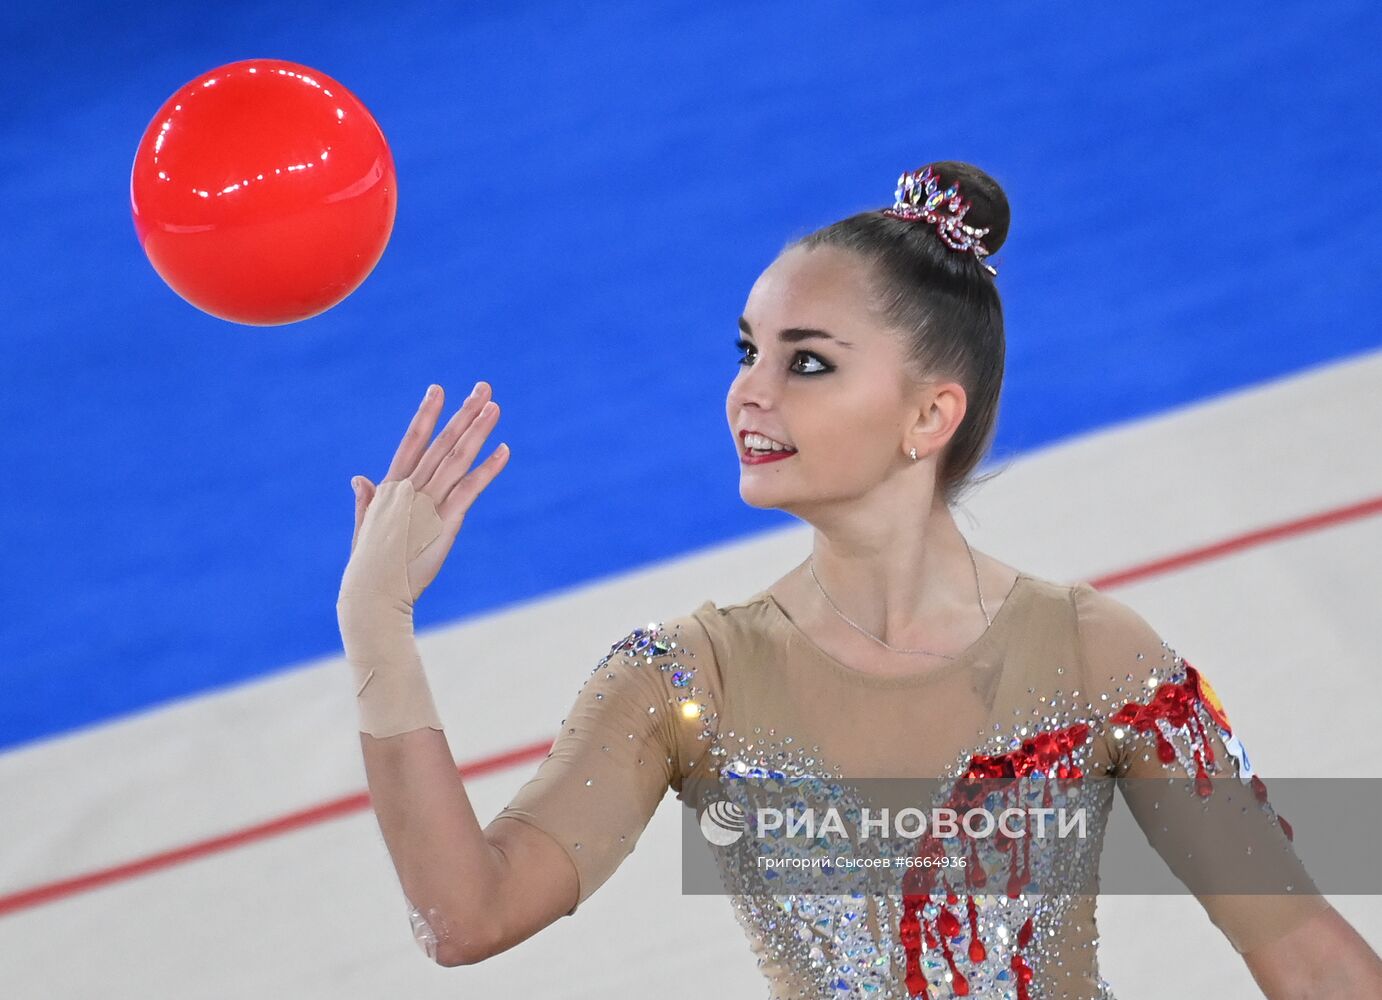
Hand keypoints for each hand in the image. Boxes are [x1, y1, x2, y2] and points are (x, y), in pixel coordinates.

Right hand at [347, 381, 510, 601]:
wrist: (372, 597)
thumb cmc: (368, 570)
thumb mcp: (365, 530)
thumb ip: (367, 502)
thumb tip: (359, 478)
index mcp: (389, 489)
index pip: (412, 442)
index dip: (426, 415)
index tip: (438, 389)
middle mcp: (408, 490)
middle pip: (441, 443)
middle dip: (464, 414)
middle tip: (484, 388)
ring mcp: (426, 504)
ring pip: (457, 459)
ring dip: (478, 431)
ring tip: (495, 407)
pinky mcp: (443, 523)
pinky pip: (470, 489)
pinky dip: (488, 469)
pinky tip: (504, 450)